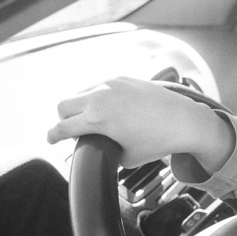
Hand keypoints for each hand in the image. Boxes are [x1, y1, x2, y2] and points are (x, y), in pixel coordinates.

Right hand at [46, 77, 234, 170]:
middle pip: (63, 105)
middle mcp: (100, 97)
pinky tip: (108, 108)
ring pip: (81, 93)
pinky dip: (98, 97)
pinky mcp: (123, 78)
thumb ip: (103, 151)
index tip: (51, 140)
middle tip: (74, 131)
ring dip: (81, 106)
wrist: (185, 121)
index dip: (53, 136)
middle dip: (64, 119)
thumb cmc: (158, 141)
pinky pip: (100, 86)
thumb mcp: (125, 157)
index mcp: (97, 118)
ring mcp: (111, 84)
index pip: (62, 127)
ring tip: (93, 119)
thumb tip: (95, 149)